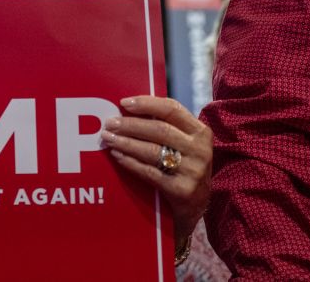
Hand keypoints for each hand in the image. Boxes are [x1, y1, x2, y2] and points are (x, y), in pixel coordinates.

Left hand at [101, 95, 211, 251]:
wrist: (197, 206)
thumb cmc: (183, 167)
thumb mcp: (184, 144)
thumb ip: (166, 126)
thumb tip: (127, 110)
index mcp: (201, 132)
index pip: (172, 109)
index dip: (147, 103)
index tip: (123, 103)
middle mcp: (200, 150)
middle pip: (160, 130)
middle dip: (130, 125)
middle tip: (109, 123)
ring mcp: (193, 171)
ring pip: (153, 151)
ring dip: (126, 143)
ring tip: (108, 138)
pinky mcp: (182, 191)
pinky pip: (149, 172)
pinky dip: (130, 162)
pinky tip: (117, 156)